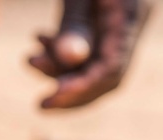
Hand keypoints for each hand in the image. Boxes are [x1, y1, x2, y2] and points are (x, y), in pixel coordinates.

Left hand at [29, 0, 151, 108]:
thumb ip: (74, 23)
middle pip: (106, 77)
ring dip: (61, 70)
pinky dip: (63, 54)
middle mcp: (131, 23)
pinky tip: (40, 41)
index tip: (47, 102)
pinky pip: (89, 51)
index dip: (79, 90)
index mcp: (130, 13)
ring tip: (31, 58)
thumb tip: (70, 64)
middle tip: (40, 101)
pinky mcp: (106, 22)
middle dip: (70, 89)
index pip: (109, 70)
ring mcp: (121, 24)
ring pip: (94, 67)